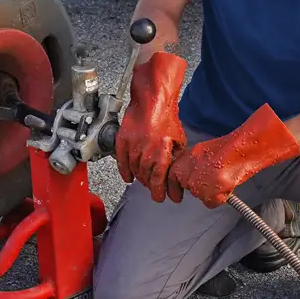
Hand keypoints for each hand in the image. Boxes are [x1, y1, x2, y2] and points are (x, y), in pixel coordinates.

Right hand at [115, 51, 187, 201]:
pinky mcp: (122, 141)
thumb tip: (176, 173)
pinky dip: (124, 171)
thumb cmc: (166, 117)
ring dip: (140, 178)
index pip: (158, 180)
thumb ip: (175, 158)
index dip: (160, 192)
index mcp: (161, 152)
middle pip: (145, 177)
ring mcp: (132, 146)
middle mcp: (145, 152)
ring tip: (145, 181)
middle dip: (151, 186)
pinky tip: (128, 177)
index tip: (164, 198)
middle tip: (155, 190)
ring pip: (134, 171)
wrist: (152, 100)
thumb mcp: (178, 139)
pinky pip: (121, 161)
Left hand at [168, 104, 299, 207]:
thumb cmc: (228, 148)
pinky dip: (220, 198)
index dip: (175, 188)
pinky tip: (228, 184)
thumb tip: (190, 174)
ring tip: (224, 178)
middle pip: (190, 188)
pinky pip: (212, 203)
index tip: (177, 197)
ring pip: (202, 196)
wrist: (243, 149)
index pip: (172, 178)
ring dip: (212, 192)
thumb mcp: (202, 151)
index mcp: (185, 160)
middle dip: (201, 186)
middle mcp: (188, 172)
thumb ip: (192, 164)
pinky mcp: (210, 194)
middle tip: (214, 179)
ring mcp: (199, 184)